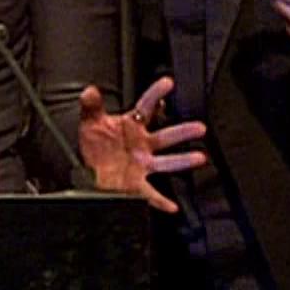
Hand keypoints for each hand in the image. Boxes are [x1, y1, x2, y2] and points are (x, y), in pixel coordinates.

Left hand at [77, 77, 206, 213]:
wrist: (89, 173)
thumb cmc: (95, 145)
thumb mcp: (90, 123)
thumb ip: (91, 107)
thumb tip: (89, 91)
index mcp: (132, 127)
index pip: (146, 107)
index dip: (156, 93)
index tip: (167, 82)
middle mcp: (142, 145)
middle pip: (166, 136)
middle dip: (183, 131)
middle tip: (200, 127)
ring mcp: (142, 165)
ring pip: (166, 162)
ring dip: (183, 160)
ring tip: (200, 157)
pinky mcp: (137, 185)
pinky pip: (151, 194)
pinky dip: (161, 201)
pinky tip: (172, 206)